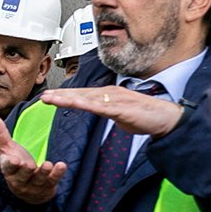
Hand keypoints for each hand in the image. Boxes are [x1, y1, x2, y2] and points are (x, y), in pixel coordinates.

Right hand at [0, 113, 66, 204]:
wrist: (28, 188)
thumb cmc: (16, 163)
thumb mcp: (7, 148)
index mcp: (8, 170)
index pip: (8, 167)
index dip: (11, 165)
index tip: (14, 160)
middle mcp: (19, 180)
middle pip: (21, 176)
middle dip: (25, 171)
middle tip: (28, 165)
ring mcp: (33, 185)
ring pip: (38, 180)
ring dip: (42, 172)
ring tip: (47, 164)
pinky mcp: (47, 187)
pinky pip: (52, 181)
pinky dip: (57, 174)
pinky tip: (61, 166)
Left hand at [41, 86, 183, 137]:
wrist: (167, 118)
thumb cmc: (147, 116)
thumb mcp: (122, 115)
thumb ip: (110, 113)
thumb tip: (103, 113)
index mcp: (109, 95)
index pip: (83, 95)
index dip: (66, 95)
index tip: (51, 96)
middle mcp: (110, 93)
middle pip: (80, 93)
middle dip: (61, 94)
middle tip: (44, 96)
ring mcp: (115, 99)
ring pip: (85, 98)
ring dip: (66, 98)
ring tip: (50, 99)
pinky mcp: (120, 108)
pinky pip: (99, 106)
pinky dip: (84, 104)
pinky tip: (72, 103)